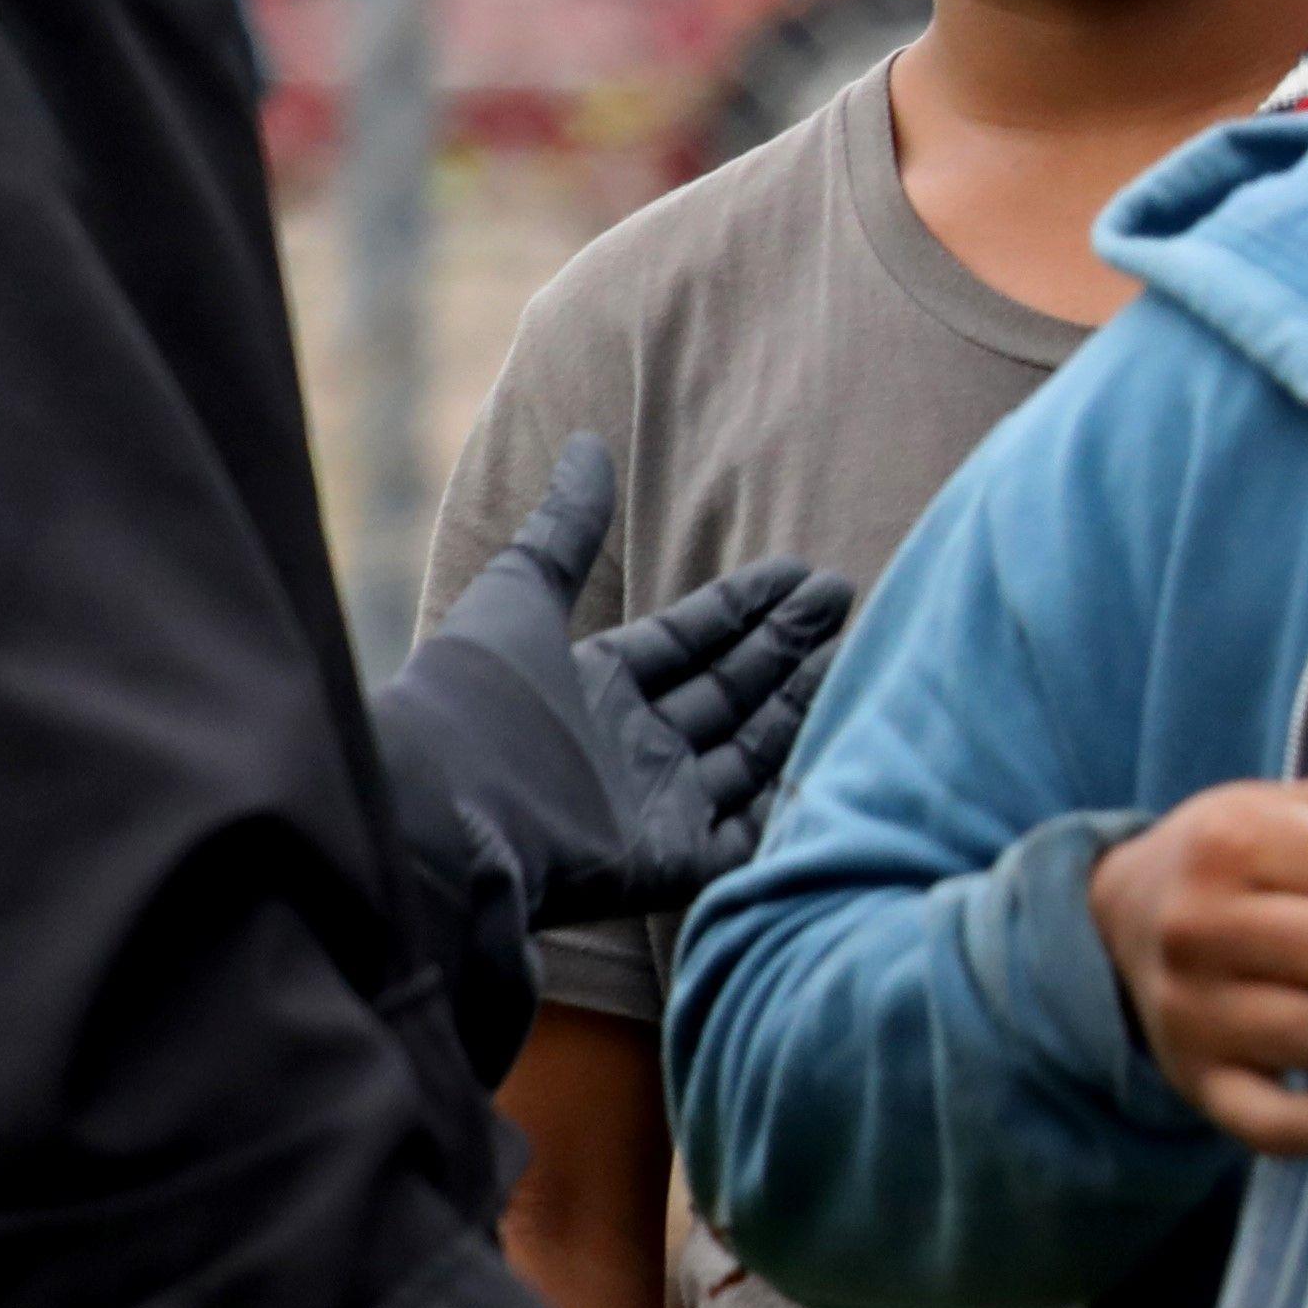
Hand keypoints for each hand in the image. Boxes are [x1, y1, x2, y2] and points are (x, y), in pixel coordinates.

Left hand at [377, 435, 857, 932]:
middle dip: (785, 644)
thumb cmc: (478, 698)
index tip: (800, 571)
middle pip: (725, 690)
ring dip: (800, 702)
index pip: (685, 641)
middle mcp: (629, 747)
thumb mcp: (519, 592)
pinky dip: (791, 795)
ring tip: (859, 650)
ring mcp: (657, 808)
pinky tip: (839, 746)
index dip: (742, 606)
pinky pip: (750, 828)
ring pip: (749, 750)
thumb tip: (588, 443)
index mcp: (592, 687)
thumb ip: (564, 527)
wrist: (449, 808)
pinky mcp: (677, 863)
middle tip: (844, 597)